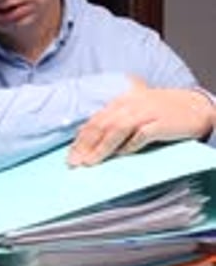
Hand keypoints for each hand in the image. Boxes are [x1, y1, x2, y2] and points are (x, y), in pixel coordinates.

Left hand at [68, 81, 215, 166]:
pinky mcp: (160, 123)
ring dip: (102, 148)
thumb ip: (114, 122)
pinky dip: (130, 146)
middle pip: (102, 125)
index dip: (80, 139)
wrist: (194, 107)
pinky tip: (121, 156)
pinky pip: (141, 135)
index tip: (70, 156)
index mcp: (121, 102)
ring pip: (117, 129)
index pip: (95, 120)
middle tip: (74, 163)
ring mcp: (146, 112)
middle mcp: (130, 104)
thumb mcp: (135, 111)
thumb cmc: (161, 112)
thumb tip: (90, 141)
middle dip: (85, 146)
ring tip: (90, 163)